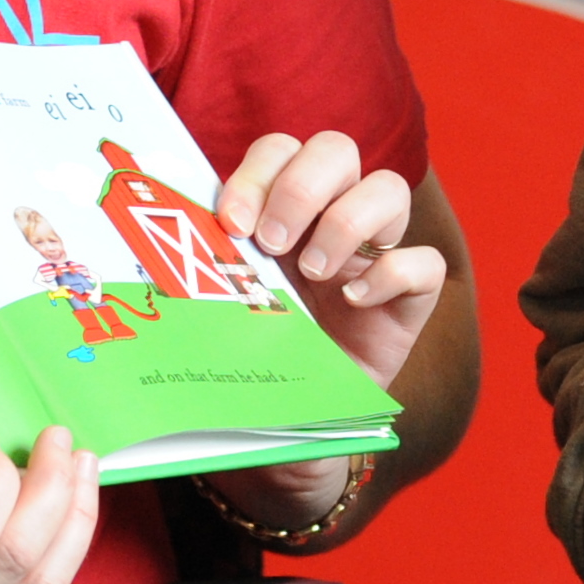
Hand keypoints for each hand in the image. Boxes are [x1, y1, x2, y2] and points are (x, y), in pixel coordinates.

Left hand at [200, 132, 452, 540]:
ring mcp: (375, 256)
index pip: (279, 150)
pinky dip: (391, 275)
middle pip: (337, 149)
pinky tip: (355, 305)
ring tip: (315, 274)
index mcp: (280, 210)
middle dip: (301, 187)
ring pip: (389, 188)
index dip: (258, 172)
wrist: (287, 433)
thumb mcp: (223, 313)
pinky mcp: (410, 300)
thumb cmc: (250, 364)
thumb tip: (158, 260)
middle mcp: (331, 219)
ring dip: (346, 223)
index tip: (232, 222)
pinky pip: (425, 262)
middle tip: (274, 245)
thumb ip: (207, 277)